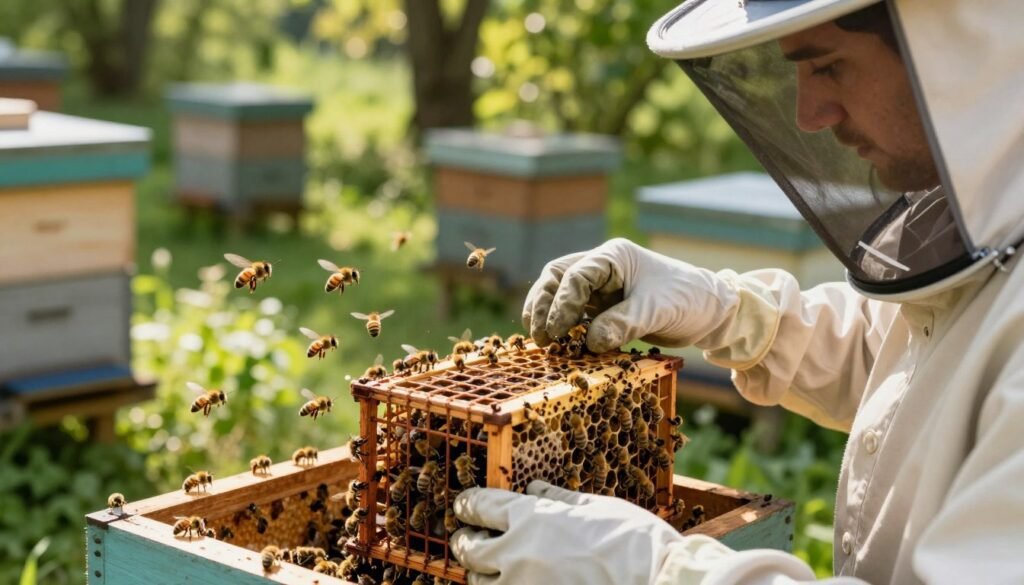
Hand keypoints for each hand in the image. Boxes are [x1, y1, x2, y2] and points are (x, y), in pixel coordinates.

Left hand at [450, 480, 683, 584]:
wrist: (658, 582)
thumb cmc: (633, 541)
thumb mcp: (595, 507)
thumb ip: (558, 499)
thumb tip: (534, 489)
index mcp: (530, 518)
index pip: (481, 506)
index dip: (468, 504)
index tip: (464, 505)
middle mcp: (517, 553)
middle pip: (470, 548)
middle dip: (465, 541)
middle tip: (467, 538)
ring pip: (479, 582)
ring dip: (481, 573)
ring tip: (488, 567)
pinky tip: (512, 582)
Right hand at [522, 238, 740, 352]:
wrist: (709, 311)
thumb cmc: (687, 299)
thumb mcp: (656, 310)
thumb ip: (623, 323)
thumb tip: (590, 342)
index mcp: (613, 256)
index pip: (576, 275)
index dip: (563, 304)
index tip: (558, 331)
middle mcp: (602, 267)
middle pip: (557, 279)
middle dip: (544, 305)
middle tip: (540, 337)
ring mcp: (600, 287)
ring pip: (560, 294)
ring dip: (547, 315)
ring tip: (540, 341)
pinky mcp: (603, 307)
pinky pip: (575, 314)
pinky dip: (563, 328)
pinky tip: (558, 345)